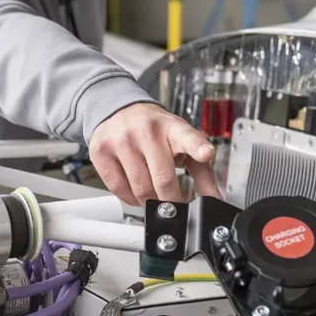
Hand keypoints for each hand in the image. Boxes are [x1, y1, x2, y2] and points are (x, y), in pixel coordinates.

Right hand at [88, 103, 221, 206]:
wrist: (119, 110)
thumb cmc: (155, 130)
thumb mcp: (182, 143)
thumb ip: (202, 170)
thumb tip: (214, 198)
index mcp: (172, 127)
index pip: (187, 137)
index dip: (197, 147)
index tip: (206, 153)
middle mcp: (146, 131)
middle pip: (163, 179)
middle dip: (171, 200)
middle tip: (173, 205)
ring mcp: (121, 140)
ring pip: (140, 189)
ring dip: (150, 202)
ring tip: (153, 196)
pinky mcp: (102, 152)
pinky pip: (118, 189)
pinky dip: (130, 199)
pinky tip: (135, 192)